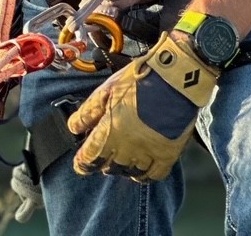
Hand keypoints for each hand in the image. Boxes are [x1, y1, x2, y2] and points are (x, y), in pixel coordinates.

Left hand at [67, 32, 219, 180]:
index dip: (82, 162)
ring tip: (126, 156)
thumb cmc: (141, 78)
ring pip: (130, 173)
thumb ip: (88, 111)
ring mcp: (148, 153)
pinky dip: (147, 173)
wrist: (176, 76)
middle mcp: (126, 148)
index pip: (88, 159)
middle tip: (107, 151)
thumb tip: (74, 128)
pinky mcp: (167, 154)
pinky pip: (154, 174)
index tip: (82, 160)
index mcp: (108, 132)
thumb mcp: (108, 89)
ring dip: (124, 167)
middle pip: (109, 167)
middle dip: (104, 160)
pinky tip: (145, 165)